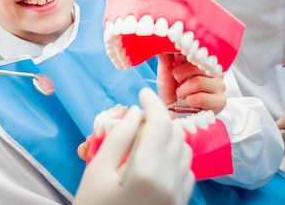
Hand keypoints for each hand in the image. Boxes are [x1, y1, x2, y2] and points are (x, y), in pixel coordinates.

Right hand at [74, 88, 193, 204]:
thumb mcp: (97, 170)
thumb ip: (119, 137)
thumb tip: (136, 112)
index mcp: (146, 170)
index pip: (160, 123)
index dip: (152, 102)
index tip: (141, 91)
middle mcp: (169, 181)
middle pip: (175, 133)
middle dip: (159, 117)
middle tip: (139, 114)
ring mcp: (178, 195)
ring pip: (184, 149)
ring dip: (169, 135)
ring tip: (146, 135)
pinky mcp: (180, 203)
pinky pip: (187, 169)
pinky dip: (175, 155)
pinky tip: (155, 157)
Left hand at [157, 53, 226, 114]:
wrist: (173, 115)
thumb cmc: (171, 93)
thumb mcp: (166, 72)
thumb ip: (167, 57)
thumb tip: (165, 41)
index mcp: (203, 60)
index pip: (198, 49)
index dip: (185, 52)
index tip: (176, 58)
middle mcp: (214, 70)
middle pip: (198, 65)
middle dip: (180, 74)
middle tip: (177, 81)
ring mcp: (220, 85)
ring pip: (198, 81)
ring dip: (184, 90)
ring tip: (182, 94)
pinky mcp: (221, 101)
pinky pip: (202, 97)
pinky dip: (190, 101)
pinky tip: (189, 103)